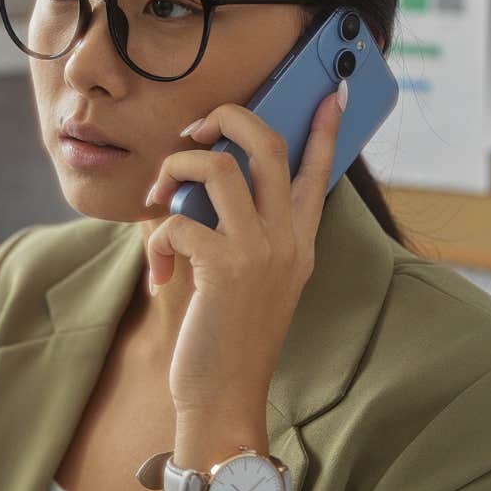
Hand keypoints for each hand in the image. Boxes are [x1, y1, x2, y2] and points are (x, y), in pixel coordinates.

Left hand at [141, 82, 346, 424]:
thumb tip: (202, 190)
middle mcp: (288, 240)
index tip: (332, 92)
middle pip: (267, 144)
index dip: (324, 128)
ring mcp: (260, 252)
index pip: (317, 171)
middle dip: (225, 119)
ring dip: (176, 172)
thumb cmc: (229, 341)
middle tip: (193, 134)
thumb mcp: (251, 283)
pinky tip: (160, 274)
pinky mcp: (225, 268)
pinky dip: (157, 241)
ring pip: (219, 167)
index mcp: (299, 242)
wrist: (225, 399)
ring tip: (159, 202)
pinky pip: (178, 222)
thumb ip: (242, 234)